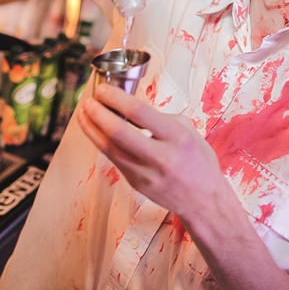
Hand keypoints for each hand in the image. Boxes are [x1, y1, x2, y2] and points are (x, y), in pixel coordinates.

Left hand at [76, 83, 225, 216]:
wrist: (204, 200)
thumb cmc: (197, 161)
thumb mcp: (187, 131)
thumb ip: (159, 119)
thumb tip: (129, 106)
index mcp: (177, 137)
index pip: (140, 113)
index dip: (116, 98)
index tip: (103, 89)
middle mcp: (161, 157)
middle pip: (118, 133)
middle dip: (98, 114)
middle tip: (88, 101)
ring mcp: (146, 174)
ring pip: (109, 148)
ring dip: (92, 129)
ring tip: (83, 114)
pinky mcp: (136, 184)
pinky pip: (114, 159)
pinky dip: (101, 142)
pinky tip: (95, 130)